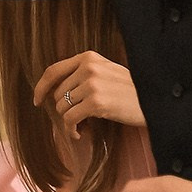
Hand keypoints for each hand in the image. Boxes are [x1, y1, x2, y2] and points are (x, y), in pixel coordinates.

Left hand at [32, 51, 146, 138]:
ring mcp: (92, 84)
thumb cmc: (130, 92)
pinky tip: (80, 134)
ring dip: (69, 121)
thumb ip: (83, 75)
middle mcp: (89, 68)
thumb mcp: (107, 73)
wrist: (155, 103)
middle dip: (64, 109)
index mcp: (89, 58)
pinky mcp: (96, 102)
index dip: (41, 87)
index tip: (37, 100)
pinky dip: (72, 130)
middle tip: (77, 119)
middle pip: (58, 94)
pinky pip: (70, 120)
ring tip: (82, 126)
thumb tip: (53, 91)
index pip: (53, 71)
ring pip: (62, 108)